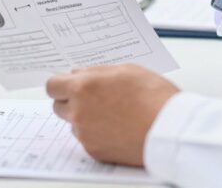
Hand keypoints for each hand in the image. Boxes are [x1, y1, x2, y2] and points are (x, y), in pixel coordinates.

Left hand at [45, 64, 179, 166]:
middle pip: (58, 106)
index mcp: (84, 87)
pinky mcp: (94, 151)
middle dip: (71, 100)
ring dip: (85, 117)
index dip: (61, 84)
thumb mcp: (127, 70)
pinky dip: (97, 133)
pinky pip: (87, 139)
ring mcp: (85, 134)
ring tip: (112, 113)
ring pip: (74, 123)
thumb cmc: (154, 97)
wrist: (169, 129)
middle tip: (93, 97)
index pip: (52, 86)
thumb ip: (97, 71)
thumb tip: (80, 74)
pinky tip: (117, 127)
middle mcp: (79, 112)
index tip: (68, 84)